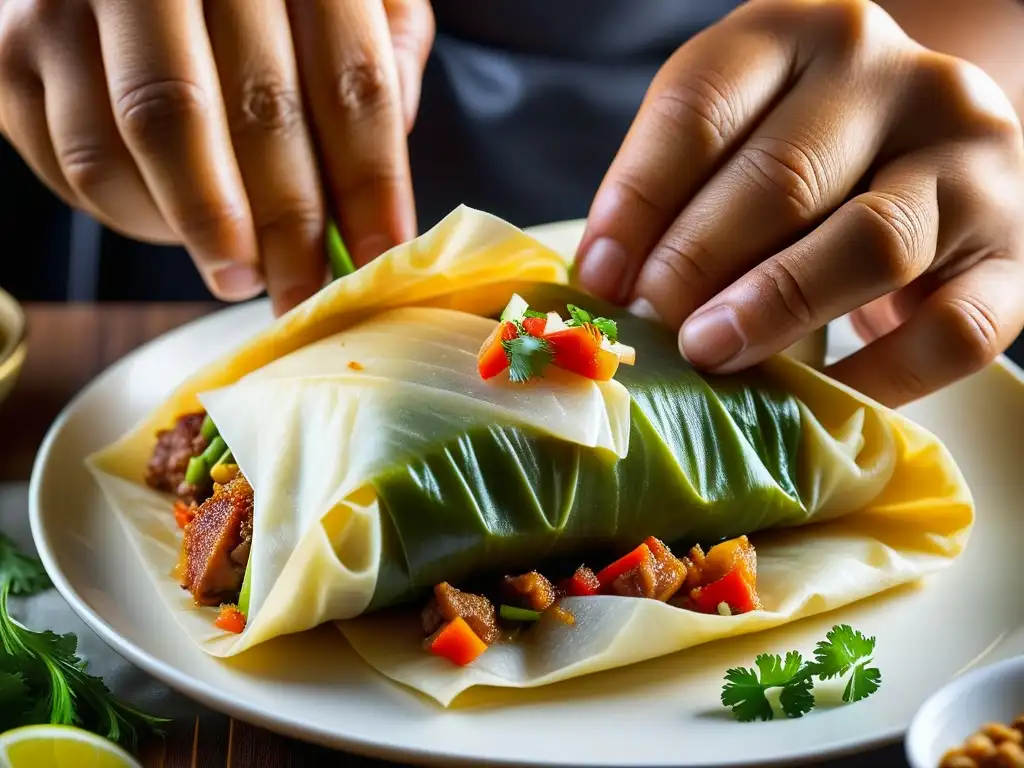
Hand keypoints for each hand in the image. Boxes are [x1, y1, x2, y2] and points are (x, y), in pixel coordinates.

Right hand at [0, 0, 432, 313]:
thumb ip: (380, 44)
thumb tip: (391, 145)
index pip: (351, 82)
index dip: (371, 184)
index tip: (380, 257)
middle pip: (249, 113)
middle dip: (286, 227)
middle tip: (302, 294)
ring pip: (148, 144)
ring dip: (204, 231)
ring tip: (239, 270)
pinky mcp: (11, 47)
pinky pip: (80, 163)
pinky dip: (137, 214)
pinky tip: (173, 219)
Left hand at [577, 0, 1023, 406]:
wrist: (930, 150)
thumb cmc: (805, 152)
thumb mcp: (732, 135)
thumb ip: (675, 190)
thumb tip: (610, 284)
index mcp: (803, 36)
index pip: (702, 110)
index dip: (638, 201)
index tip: (599, 278)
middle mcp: (899, 81)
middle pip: (784, 176)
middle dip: (697, 263)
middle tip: (648, 326)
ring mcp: (970, 163)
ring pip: (873, 241)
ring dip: (774, 305)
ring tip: (707, 352)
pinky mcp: (1014, 255)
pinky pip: (951, 332)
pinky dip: (876, 377)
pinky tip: (810, 400)